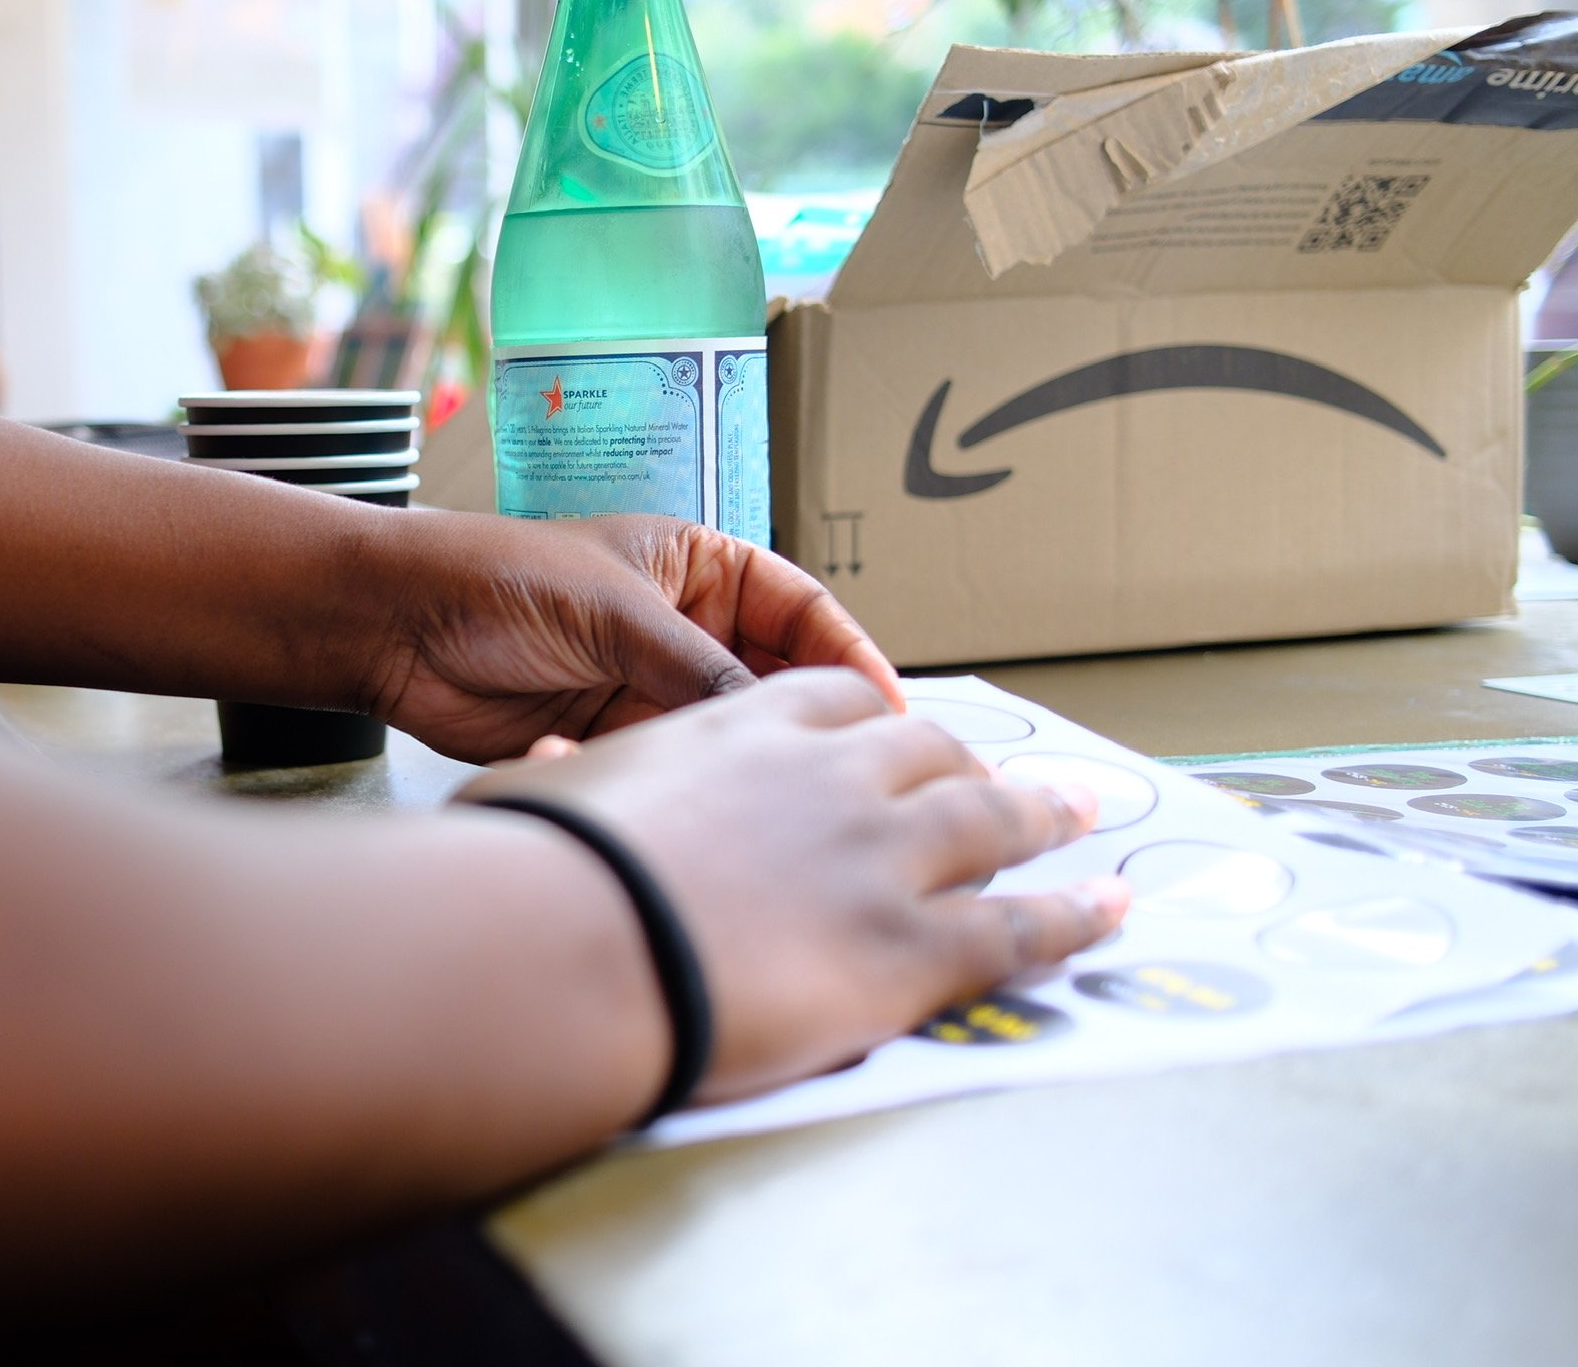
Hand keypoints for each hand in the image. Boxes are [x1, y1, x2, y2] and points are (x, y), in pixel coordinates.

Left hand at [366, 512, 902, 763]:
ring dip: (737, 770)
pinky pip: (667, 774)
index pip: (803, 613)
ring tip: (768, 807)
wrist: (393, 629)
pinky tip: (659, 794)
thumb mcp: (618, 615)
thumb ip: (703, 674)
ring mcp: (648, 690)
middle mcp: (684, 630)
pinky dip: (668, 787)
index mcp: (700, 568)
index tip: (891, 714)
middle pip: (775, 686)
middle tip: (852, 780)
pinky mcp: (611, 744)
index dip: (850, 660)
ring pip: (726, 742)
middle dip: (808, 729)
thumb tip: (779, 730)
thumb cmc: (496, 579)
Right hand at [457, 669, 1128, 1103]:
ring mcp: (882, 856)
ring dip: (1044, 818)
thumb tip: (544, 760)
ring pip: (991, 822)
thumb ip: (568, 776)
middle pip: (930, 753)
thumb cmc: (537, 871)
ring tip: (1083, 818)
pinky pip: (1018, 929)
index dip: (873, 717)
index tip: (890, 729)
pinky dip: (1073, 919)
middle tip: (1010, 773)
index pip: (830, 699)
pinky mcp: (913, 947)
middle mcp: (829, 775)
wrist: (576, 946)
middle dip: (976, 761)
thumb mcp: (539, 793)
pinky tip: (1107, 913)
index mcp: (741, 729)